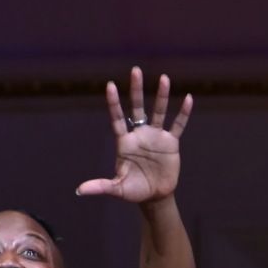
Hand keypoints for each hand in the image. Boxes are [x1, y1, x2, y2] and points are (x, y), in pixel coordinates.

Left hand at [75, 67, 192, 204]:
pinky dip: (183, 113)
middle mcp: (139, 135)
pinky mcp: (171, 143)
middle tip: (135, 70)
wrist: (155, 196)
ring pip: (159, 112)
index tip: (110, 85)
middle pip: (137, 108)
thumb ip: (100, 186)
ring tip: (163, 78)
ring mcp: (156, 137)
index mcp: (125, 142)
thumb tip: (79, 191)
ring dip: (161, 96)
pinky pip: (178, 125)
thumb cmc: (133, 191)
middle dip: (136, 90)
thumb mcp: (117, 189)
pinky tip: (188, 99)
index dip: (114, 103)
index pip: (118, 118)